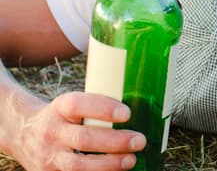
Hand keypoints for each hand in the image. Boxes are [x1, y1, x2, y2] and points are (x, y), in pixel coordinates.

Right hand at [13, 92, 145, 170]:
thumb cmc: (61, 117)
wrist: (22, 133)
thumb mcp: (70, 104)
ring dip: (108, 164)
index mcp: (59, 108)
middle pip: (83, 139)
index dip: (103, 108)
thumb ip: (96, 107)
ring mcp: (48, 156)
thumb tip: (141, 105)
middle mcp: (51, 132)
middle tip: (139, 141)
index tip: (127, 113)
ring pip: (78, 165)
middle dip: (114, 142)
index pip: (78, 105)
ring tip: (131, 160)